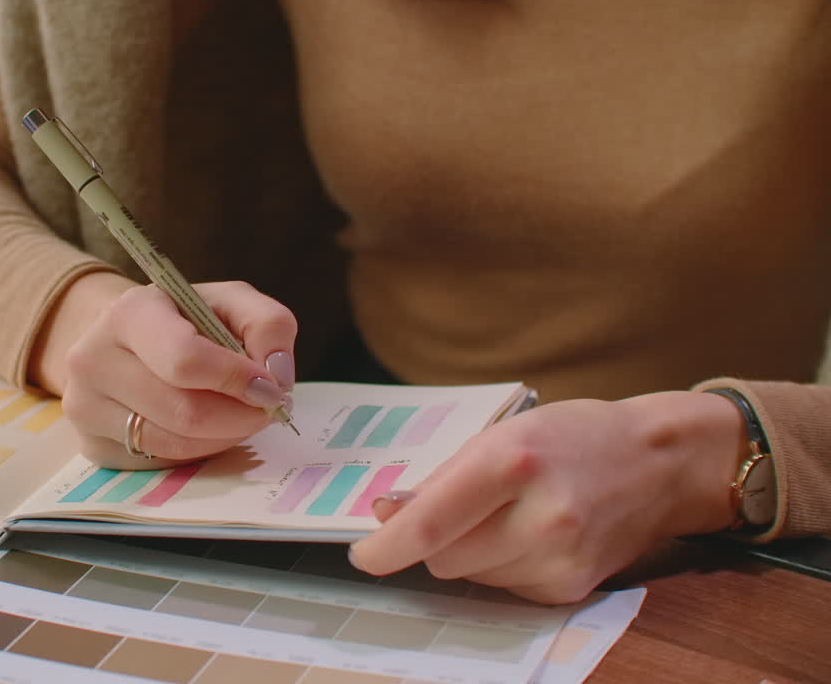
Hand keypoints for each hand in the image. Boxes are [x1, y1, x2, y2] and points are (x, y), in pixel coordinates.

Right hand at [59, 279, 296, 469]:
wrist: (121, 341)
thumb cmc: (183, 320)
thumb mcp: (229, 302)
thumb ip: (267, 324)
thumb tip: (276, 374)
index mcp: (129, 312)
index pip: (185, 360)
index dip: (236, 379)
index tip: (271, 388)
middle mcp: (93, 358)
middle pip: (184, 411)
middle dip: (240, 416)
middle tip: (265, 409)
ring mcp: (84, 406)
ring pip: (174, 444)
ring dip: (223, 436)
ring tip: (237, 415)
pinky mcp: (90, 444)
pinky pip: (160, 462)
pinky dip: (197, 451)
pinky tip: (204, 429)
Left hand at [349, 392, 746, 603]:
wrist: (659, 463)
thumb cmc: (572, 437)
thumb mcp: (501, 434)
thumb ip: (443, 477)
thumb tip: (387, 516)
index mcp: (513, 462)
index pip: (431, 523)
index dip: (386, 546)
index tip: (362, 554)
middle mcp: (541, 516)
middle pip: (443, 557)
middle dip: (431, 541)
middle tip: (453, 511)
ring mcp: (560, 557)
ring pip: (470, 576)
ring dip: (467, 553)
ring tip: (506, 514)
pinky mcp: (572, 586)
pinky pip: (504, 587)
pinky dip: (501, 565)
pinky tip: (530, 533)